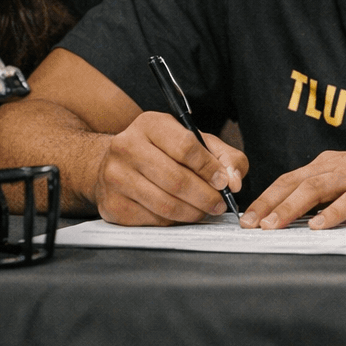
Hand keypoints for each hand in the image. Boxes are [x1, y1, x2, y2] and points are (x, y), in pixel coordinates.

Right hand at [91, 111, 247, 225]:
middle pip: (176, 180)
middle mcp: (127, 147)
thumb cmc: (161, 151)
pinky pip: (152, 220)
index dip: (209, 168)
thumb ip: (223, 156)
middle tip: (219, 204)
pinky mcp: (112, 204)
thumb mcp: (193, 141)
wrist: (117, 163)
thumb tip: (233, 181)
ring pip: (165, 204)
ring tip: (205, 210)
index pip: (185, 147)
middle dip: (205, 197)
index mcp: (150, 124)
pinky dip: (173, 221)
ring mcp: (115, 177)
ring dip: (193, 212)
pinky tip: (181, 213)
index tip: (223, 182)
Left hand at [240, 150, 345, 229]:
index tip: (246, 218)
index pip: (289, 180)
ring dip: (291, 208)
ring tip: (272, 227)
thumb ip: (327, 196)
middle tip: (249, 225)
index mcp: (330, 164)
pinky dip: (332, 213)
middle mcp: (339, 165)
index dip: (266, 198)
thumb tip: (295, 220)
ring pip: (316, 189)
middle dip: (268, 204)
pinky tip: (318, 227)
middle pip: (295, 183)